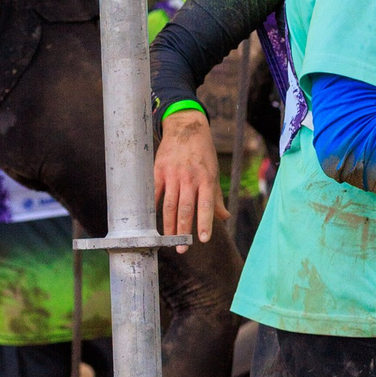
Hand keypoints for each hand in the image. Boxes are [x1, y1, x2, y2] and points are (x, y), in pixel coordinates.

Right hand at [155, 110, 218, 242]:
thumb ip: (216, 198)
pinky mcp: (158, 171)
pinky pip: (155, 192)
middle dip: (183, 231)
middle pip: (185, 209)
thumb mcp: (214, 173)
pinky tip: (151, 222)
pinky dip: (153, 207)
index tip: (203, 240)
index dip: (204, 223)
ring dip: (168, 225)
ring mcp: (173, 174)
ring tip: (168, 240)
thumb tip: (224, 218)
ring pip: (169, 205)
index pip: (206, 206)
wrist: (186, 128)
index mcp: (206, 179)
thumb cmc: (203, 153)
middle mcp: (190, 178)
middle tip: (182, 248)